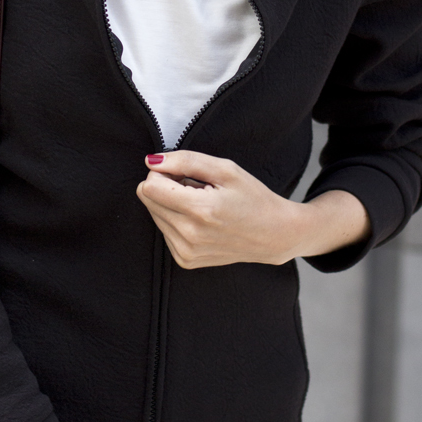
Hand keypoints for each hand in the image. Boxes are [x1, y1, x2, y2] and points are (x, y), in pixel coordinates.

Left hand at [136, 151, 370, 268]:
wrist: (274, 235)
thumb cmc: (253, 197)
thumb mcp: (225, 169)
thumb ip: (185, 160)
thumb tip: (151, 161)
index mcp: (200, 210)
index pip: (148, 187)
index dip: (163, 173)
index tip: (184, 173)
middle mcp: (189, 236)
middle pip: (148, 200)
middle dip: (166, 187)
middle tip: (195, 188)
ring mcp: (186, 252)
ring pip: (154, 215)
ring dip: (172, 204)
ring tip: (202, 204)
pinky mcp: (186, 260)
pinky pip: (164, 231)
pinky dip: (178, 220)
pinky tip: (201, 220)